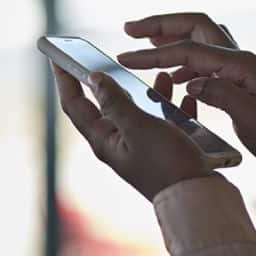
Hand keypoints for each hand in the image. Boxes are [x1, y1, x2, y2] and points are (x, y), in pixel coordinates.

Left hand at [51, 63, 211, 200]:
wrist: (199, 199)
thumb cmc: (167, 165)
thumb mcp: (139, 127)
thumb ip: (116, 102)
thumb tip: (93, 78)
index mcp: (104, 140)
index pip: (75, 105)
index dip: (64, 79)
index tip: (57, 56)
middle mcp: (119, 143)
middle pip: (107, 105)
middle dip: (110, 80)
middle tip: (106, 57)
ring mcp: (142, 147)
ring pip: (140, 110)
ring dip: (149, 91)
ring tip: (162, 75)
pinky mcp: (165, 149)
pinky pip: (165, 121)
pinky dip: (173, 106)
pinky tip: (185, 97)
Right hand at [120, 13, 255, 189]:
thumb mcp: (253, 121)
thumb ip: (222, 95)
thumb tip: (191, 80)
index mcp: (242, 66)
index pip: (189, 50)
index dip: (154, 53)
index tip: (124, 57)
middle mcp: (242, 60)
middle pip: (196, 26)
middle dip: (162, 24)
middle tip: (130, 29)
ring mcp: (242, 69)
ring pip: (201, 40)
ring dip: (172, 37)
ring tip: (144, 43)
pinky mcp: (241, 83)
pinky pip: (207, 60)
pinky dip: (185, 60)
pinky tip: (174, 77)